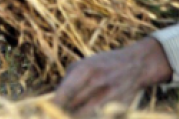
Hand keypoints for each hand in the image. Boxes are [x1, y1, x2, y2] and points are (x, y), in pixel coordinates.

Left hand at [52, 37, 172, 114]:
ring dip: (75, 117)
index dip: (52, 107)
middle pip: (73, 109)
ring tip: (69, 114)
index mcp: (86, 70)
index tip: (42, 114)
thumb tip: (52, 103)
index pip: (65, 93)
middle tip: (53, 115)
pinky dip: (92, 116)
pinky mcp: (121, 109)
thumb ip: (67, 83)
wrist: (137, 65)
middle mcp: (99, 83)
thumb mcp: (83, 66)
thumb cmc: (103, 65)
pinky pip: (101, 117)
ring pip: (85, 117)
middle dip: (61, 115)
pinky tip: (86, 114)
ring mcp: (111, 97)